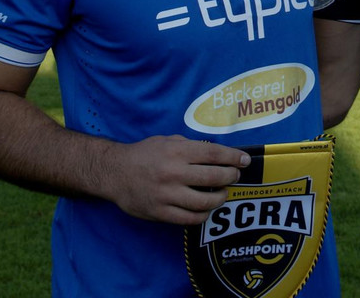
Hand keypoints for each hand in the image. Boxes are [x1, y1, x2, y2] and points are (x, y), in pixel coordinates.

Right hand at [104, 135, 249, 225]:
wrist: (114, 173)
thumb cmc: (144, 154)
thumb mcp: (166, 141)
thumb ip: (190, 146)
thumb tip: (216, 154)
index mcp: (177, 151)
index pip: (213, 154)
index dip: (233, 157)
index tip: (245, 160)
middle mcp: (174, 172)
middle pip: (214, 177)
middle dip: (231, 176)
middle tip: (235, 176)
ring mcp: (167, 195)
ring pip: (205, 201)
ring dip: (220, 198)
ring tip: (222, 193)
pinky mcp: (160, 213)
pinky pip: (190, 219)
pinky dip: (203, 214)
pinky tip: (206, 208)